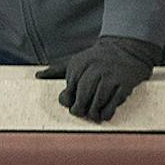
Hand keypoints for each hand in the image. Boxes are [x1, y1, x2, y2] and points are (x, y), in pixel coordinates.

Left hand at [36, 35, 160, 122]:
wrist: (126, 48)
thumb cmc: (96, 59)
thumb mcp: (76, 61)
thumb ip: (57, 70)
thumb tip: (37, 76)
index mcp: (80, 63)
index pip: (69, 88)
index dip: (68, 100)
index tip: (71, 104)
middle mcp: (95, 68)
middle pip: (83, 96)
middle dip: (80, 109)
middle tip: (80, 113)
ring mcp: (111, 76)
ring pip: (97, 101)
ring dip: (93, 113)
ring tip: (92, 116)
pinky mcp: (124, 84)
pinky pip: (113, 103)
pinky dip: (107, 113)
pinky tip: (104, 114)